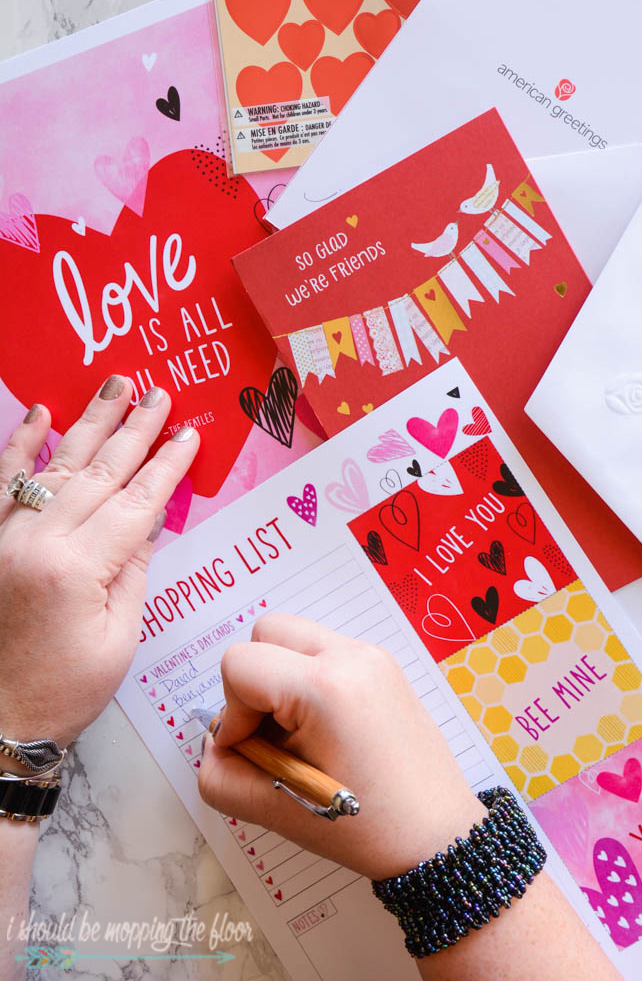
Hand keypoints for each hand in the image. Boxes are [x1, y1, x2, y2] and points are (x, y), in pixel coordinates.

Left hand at [0, 377, 198, 748]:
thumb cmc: (63, 690)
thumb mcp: (119, 638)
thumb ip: (134, 570)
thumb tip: (152, 518)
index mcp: (76, 569)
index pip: (136, 503)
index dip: (167, 467)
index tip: (189, 435)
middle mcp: (35, 542)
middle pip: (98, 472)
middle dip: (135, 430)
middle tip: (159, 394)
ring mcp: (3, 536)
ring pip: (54, 465)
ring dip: (89, 423)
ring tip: (116, 385)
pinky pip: (3, 480)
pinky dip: (21, 444)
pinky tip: (40, 413)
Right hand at [198, 616, 484, 880]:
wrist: (438, 836)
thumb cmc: (363, 827)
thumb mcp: (276, 810)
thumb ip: (221, 776)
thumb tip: (213, 744)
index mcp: (326, 687)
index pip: (240, 665)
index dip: (232, 713)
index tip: (253, 752)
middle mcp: (351, 655)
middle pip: (266, 631)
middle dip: (254, 681)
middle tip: (272, 735)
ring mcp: (371, 655)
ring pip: (295, 637)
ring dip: (281, 677)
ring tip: (298, 732)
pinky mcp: (383, 664)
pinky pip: (325, 651)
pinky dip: (309, 679)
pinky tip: (324, 728)